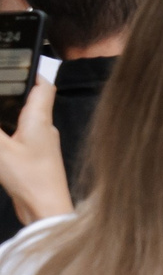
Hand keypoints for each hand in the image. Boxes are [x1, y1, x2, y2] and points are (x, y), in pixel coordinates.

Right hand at [0, 82, 71, 226]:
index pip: (42, 86)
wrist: (46, 209)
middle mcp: (44, 128)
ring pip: (25, 120)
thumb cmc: (30, 178)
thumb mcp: (0, 149)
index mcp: (40, 119)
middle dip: (12, 93)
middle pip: (32, 101)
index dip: (30, 72)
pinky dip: (8, 133)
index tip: (14, 65)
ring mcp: (42, 143)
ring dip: (9, 114)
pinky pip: (21, 138)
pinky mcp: (35, 158)